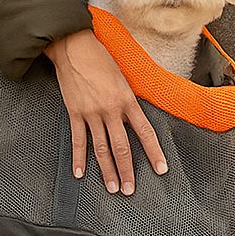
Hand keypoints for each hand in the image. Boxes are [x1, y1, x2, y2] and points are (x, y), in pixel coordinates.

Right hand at [45, 29, 167, 194]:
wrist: (74, 46)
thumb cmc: (100, 57)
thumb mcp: (123, 76)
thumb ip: (128, 99)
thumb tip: (134, 118)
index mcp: (127, 99)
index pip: (145, 132)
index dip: (154, 152)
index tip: (160, 169)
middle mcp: (110, 109)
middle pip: (122, 147)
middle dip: (127, 171)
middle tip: (130, 189)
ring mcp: (91, 112)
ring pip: (101, 148)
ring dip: (107, 170)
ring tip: (111, 187)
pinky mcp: (74, 112)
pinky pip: (78, 140)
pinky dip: (79, 158)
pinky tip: (80, 173)